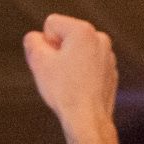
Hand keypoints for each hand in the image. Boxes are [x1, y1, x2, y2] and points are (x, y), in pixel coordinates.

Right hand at [23, 14, 121, 143]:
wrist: (88, 119)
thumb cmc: (65, 91)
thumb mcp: (38, 61)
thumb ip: (32, 41)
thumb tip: (36, 38)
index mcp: (84, 31)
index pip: (51, 24)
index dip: (45, 44)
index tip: (51, 63)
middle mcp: (100, 38)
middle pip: (66, 36)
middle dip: (58, 51)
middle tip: (58, 74)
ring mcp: (108, 55)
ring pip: (77, 52)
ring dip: (69, 62)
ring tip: (69, 82)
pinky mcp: (110, 71)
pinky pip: (88, 65)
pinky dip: (82, 73)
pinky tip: (79, 88)